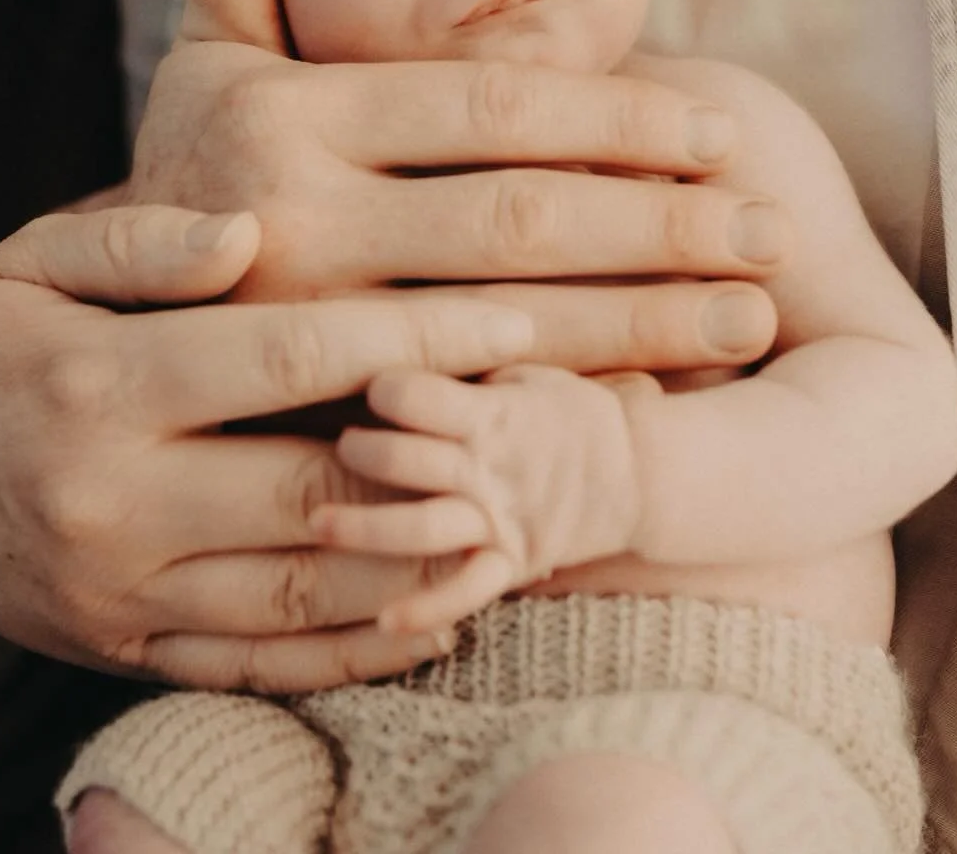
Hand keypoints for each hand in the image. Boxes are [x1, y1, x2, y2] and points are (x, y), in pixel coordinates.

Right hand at [0, 202, 535, 689]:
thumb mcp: (37, 257)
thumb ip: (147, 238)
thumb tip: (252, 231)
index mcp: (99, 380)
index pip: (288, 358)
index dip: (413, 344)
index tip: (513, 323)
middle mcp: (111, 497)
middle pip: (315, 494)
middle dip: (442, 469)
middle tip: (543, 435)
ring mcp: (117, 593)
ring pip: (305, 600)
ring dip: (425, 572)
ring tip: (519, 530)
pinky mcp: (121, 654)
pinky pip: (262, 670)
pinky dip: (361, 654)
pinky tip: (439, 616)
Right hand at [134, 0, 782, 369]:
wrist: (105, 340)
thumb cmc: (197, 172)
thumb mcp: (206, 52)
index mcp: (283, 119)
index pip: (485, 107)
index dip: (616, 119)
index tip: (724, 129)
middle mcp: (287, 226)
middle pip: (516, 221)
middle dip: (661, 226)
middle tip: (777, 230)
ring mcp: (298, 342)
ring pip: (508, 328)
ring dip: (648, 322)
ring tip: (758, 313)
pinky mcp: (315, 431)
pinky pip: (469, 412)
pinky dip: (572, 403)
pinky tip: (667, 396)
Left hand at [311, 366, 652, 632]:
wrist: (639, 472)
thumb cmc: (567, 410)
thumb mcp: (523, 371)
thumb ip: (465, 365)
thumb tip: (389, 337)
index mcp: (491, 411)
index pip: (420, 395)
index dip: (386, 389)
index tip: (364, 386)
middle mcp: (490, 467)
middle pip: (412, 460)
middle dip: (365, 451)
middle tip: (341, 444)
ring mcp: (499, 520)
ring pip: (424, 529)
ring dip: (368, 528)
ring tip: (317, 523)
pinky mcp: (510, 563)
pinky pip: (465, 592)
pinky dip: (426, 609)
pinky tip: (382, 620)